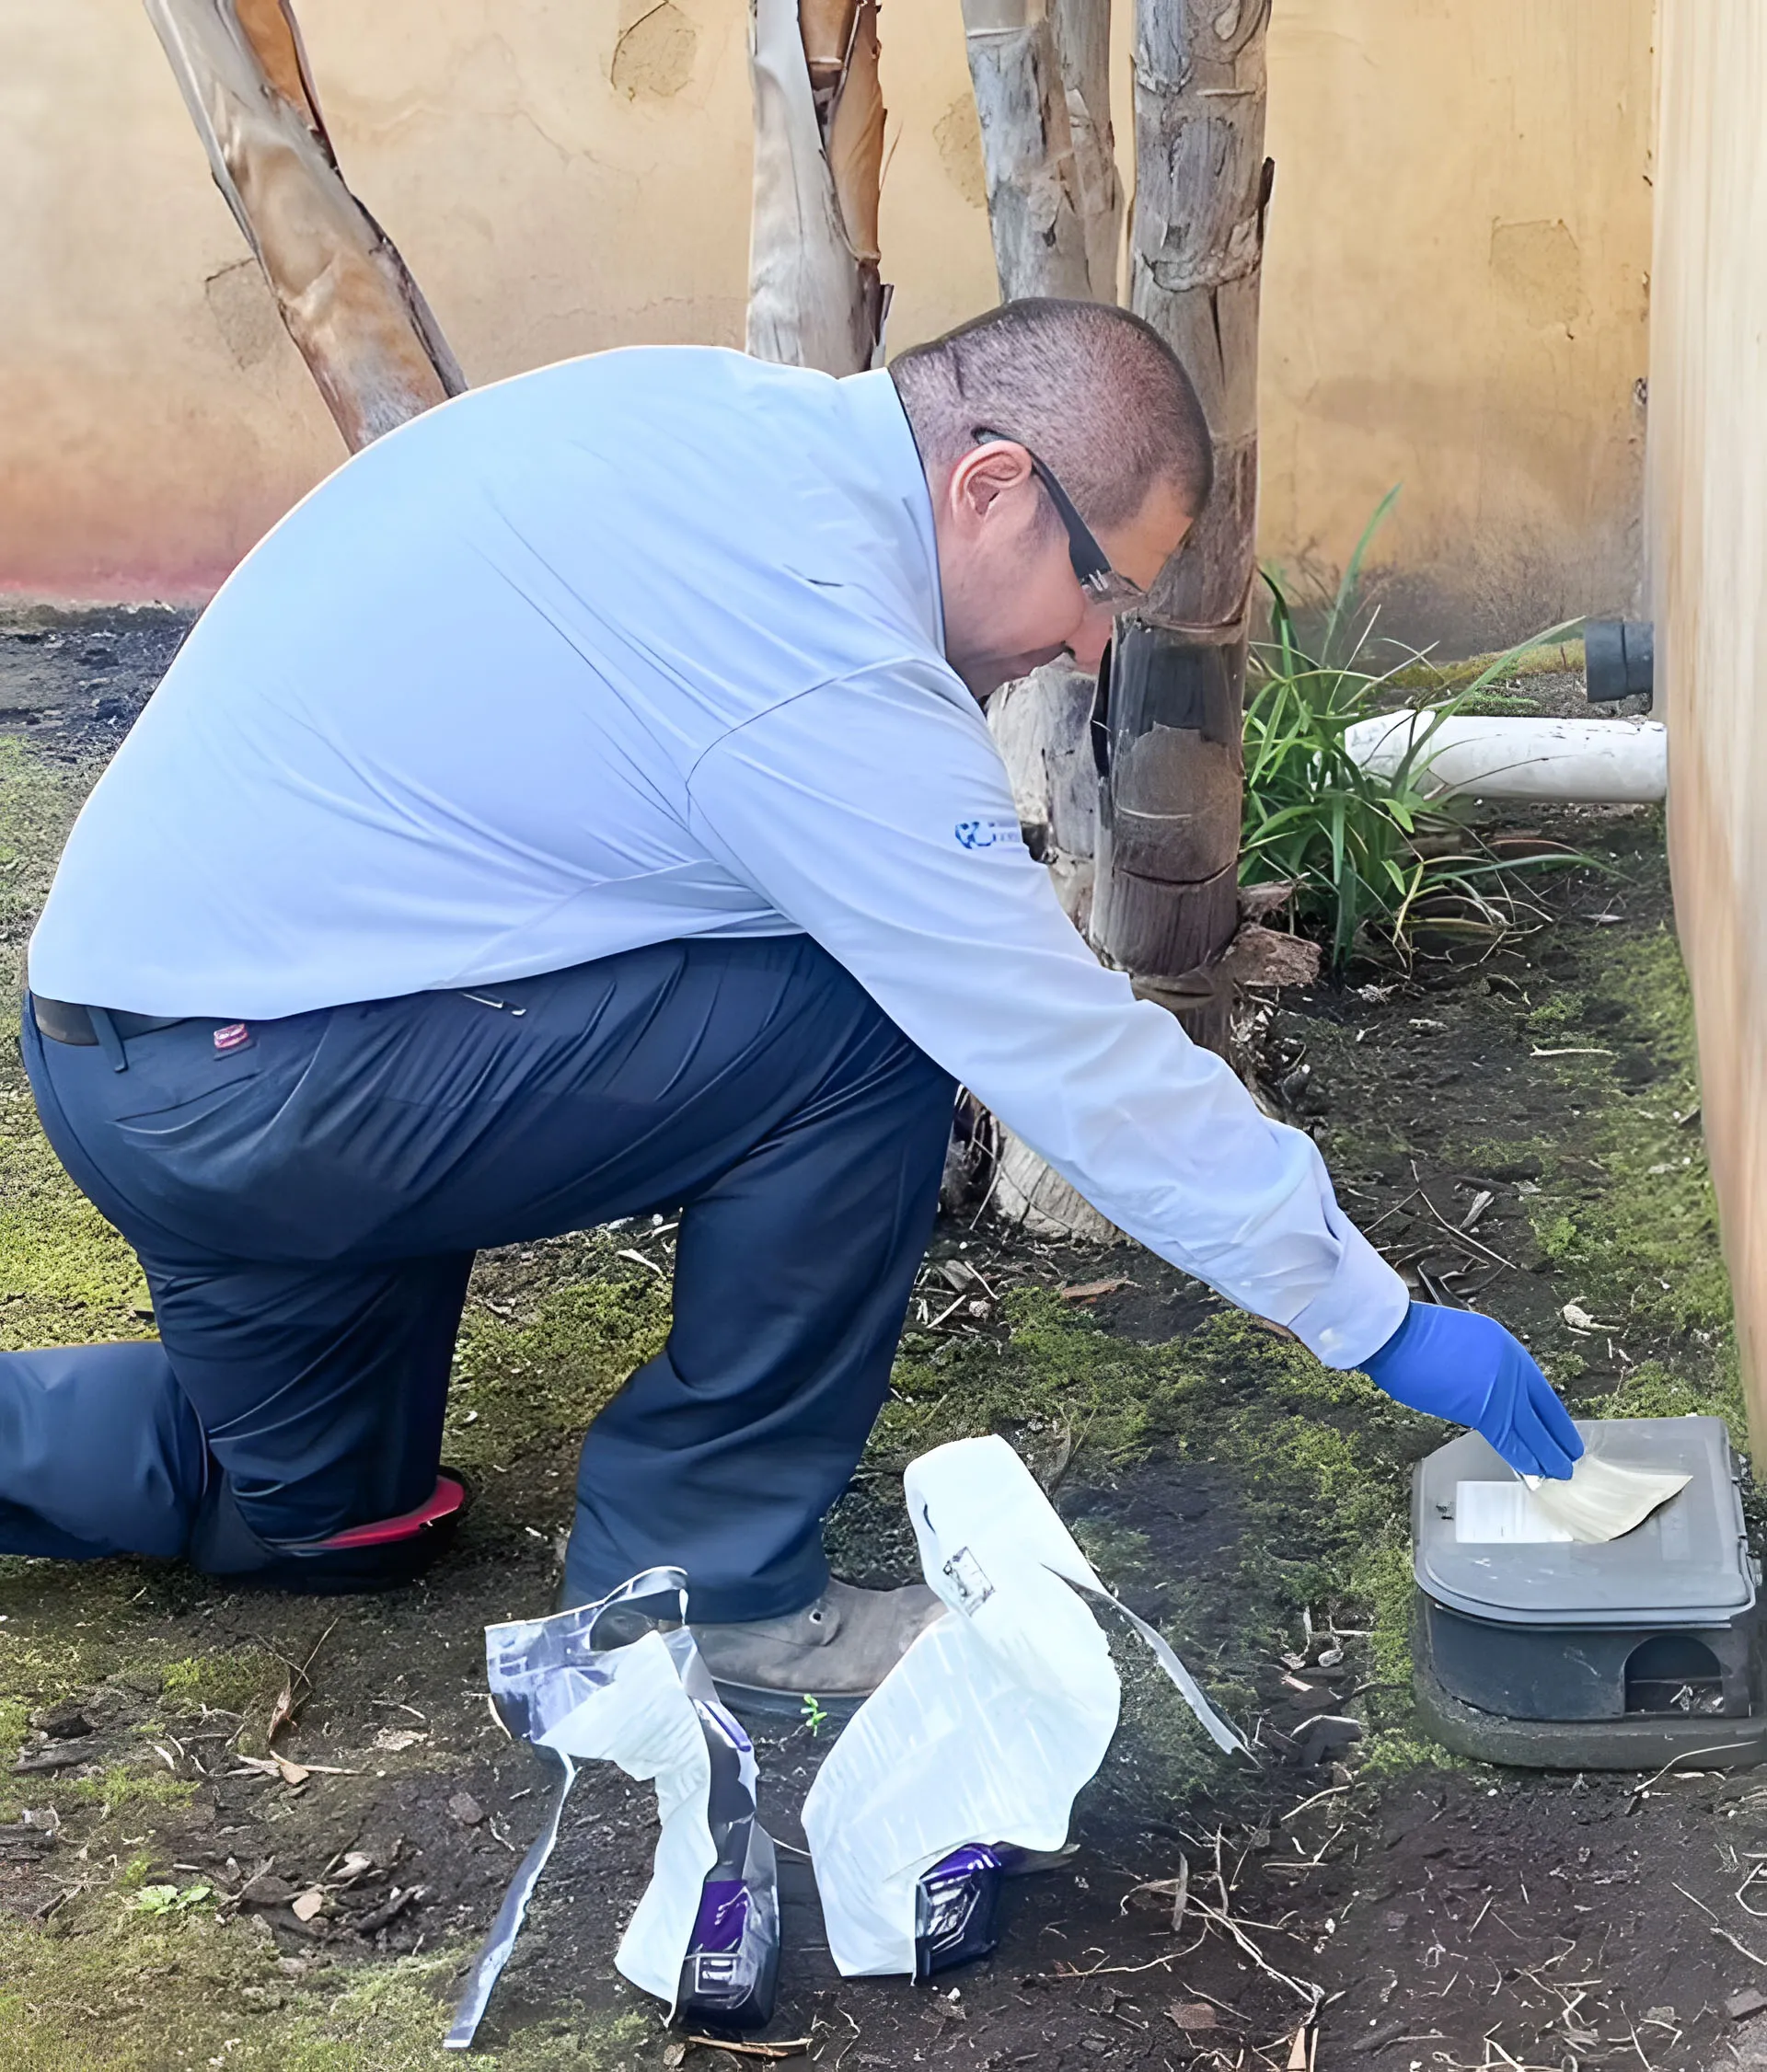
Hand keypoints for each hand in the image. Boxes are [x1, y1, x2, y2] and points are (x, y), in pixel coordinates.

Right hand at [1361, 1302, 1582, 1479]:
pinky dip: (1523, 1457)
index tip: (1562, 1432)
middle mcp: (1511, 1368)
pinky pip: (1509, 1439)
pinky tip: (1535, 1470)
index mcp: (1507, 1349)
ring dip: (1546, 1454)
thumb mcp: (1465, 1341)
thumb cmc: (1415, 1335)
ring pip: (1531, 1429)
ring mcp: (1501, 1388)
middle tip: (1568, 1458)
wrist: (1398, 1335)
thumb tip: (1483, 1393)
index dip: (1552, 1416)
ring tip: (1559, 1472)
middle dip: (1556, 1438)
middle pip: (1541, 1411)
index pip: (1539, 1391)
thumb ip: (1483, 1367)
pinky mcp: (1484, 1409)